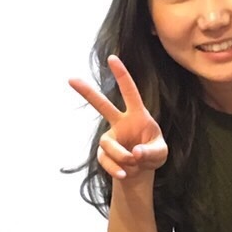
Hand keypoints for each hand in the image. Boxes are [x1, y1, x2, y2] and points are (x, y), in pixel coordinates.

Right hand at [69, 55, 167, 180]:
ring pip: (108, 143)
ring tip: (133, 163)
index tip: (112, 58)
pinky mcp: (103, 153)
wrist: (141, 171)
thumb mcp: (161, 154)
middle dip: (87, 93)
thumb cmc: (153, 154)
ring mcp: (111, 138)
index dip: (122, 76)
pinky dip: (116, 168)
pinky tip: (124, 174)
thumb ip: (152, 151)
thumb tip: (134, 152)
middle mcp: (121, 122)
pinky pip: (106, 160)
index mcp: (137, 115)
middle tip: (71, 79)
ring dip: (121, 156)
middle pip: (102, 105)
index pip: (130, 92)